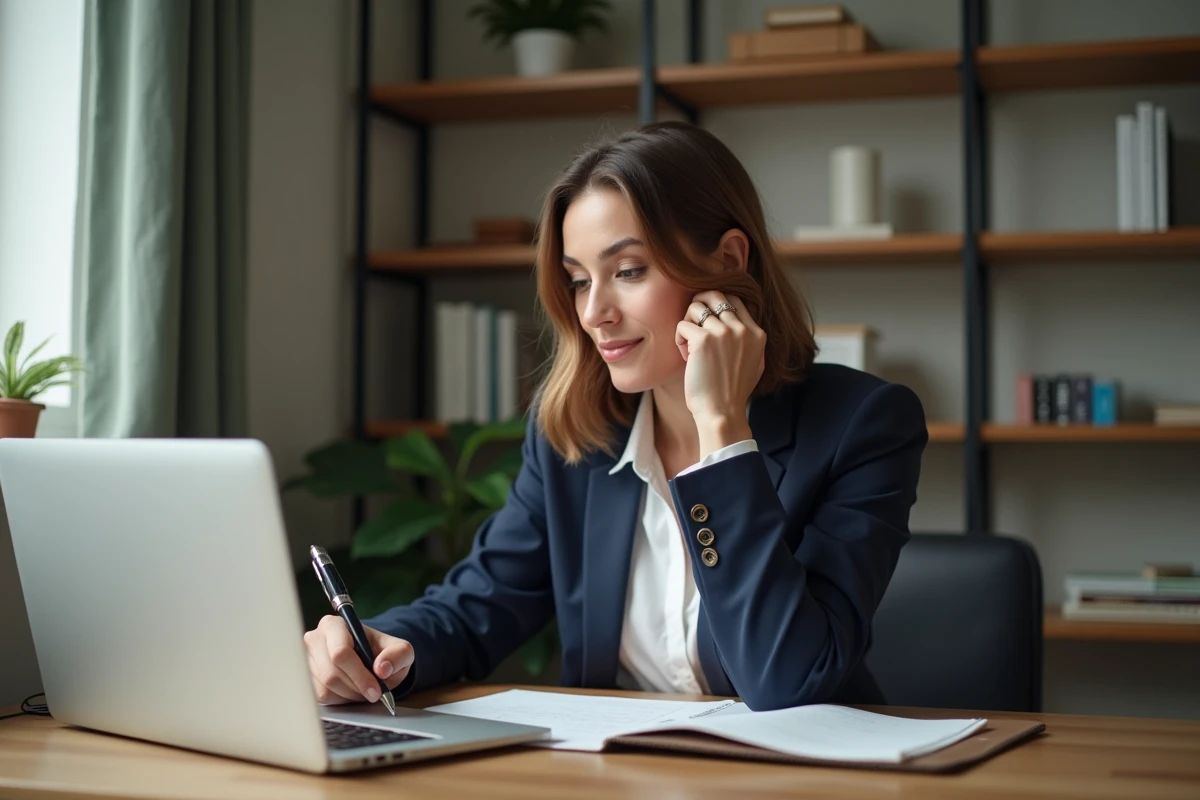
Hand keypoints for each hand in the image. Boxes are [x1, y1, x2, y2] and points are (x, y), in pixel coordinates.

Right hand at [304, 615, 413, 705]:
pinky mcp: (306, 677)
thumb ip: (398, 655)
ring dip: (350, 694)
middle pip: (331, 673)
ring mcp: (307, 659)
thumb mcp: (400, 649)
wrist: (371, 659)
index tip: (376, 690)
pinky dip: (340, 698)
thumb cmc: (382, 652)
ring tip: (364, 688)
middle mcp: (315, 639)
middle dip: (356, 687)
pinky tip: (351, 690)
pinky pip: (320, 696)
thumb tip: (382, 669)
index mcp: (334, 625)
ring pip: (326, 687)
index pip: (340, 653)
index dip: (359, 675)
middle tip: (373, 694)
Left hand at [675, 291, 765, 427]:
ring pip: (696, 307)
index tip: (706, 318)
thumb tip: (740, 323)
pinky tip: (685, 356)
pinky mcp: (703, 340)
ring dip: (687, 323)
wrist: (722, 413)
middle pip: (715, 295)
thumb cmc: (732, 393)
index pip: (735, 299)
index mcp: (756, 333)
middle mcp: (742, 329)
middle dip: (699, 303)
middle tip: (691, 320)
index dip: (716, 304)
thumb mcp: (755, 364)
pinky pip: (682, 325)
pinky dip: (679, 339)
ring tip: (688, 344)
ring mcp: (723, 332)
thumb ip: (749, 341)